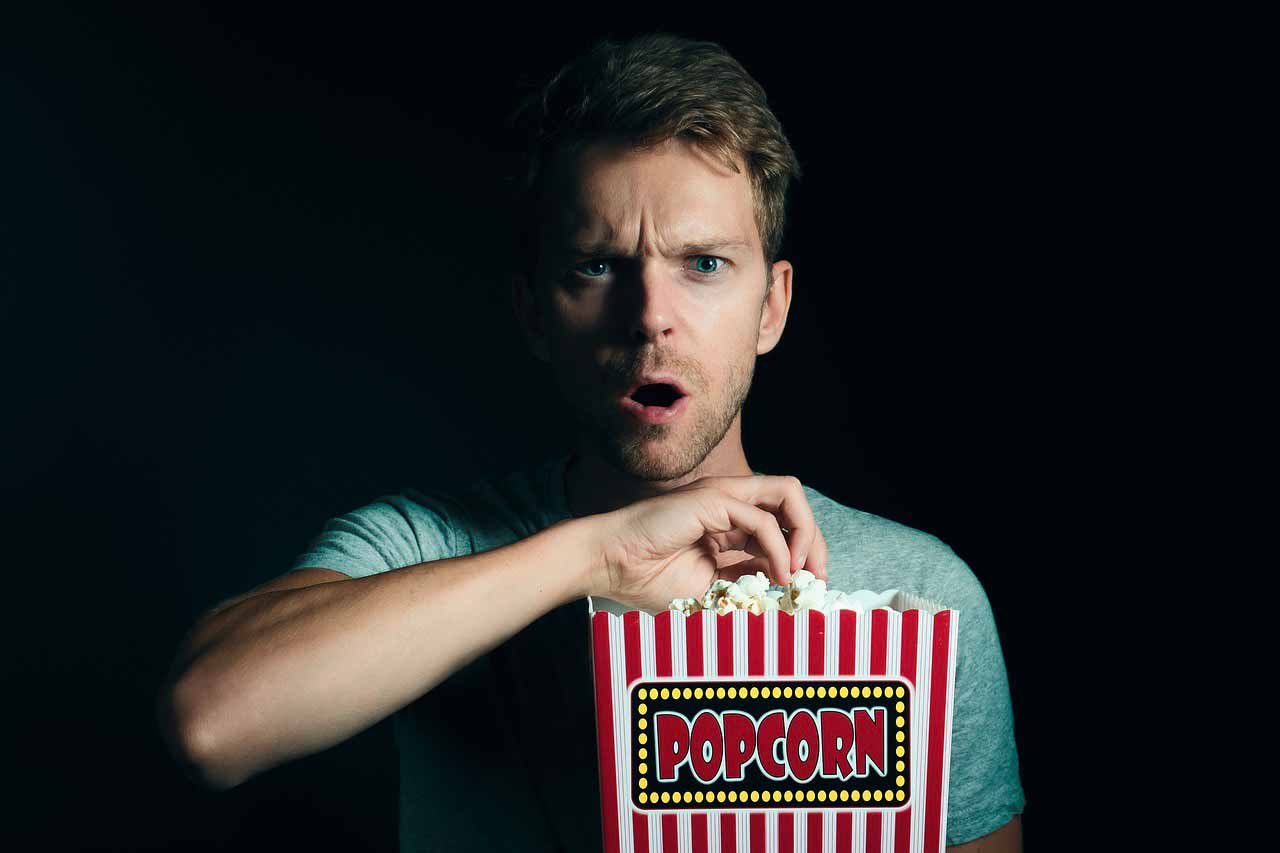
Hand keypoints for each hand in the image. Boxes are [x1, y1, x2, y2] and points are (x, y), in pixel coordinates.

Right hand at [587, 474, 829, 611]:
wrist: (609, 564)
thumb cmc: (646, 576)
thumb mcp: (711, 585)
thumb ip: (745, 578)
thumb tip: (783, 585)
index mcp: (727, 520)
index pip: (782, 522)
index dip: (804, 550)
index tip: (809, 585)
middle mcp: (729, 501)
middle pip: (793, 502)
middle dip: (815, 540)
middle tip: (816, 578)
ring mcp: (721, 496)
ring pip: (787, 495)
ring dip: (805, 534)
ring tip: (800, 572)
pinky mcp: (713, 499)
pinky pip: (762, 519)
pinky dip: (778, 548)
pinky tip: (776, 573)